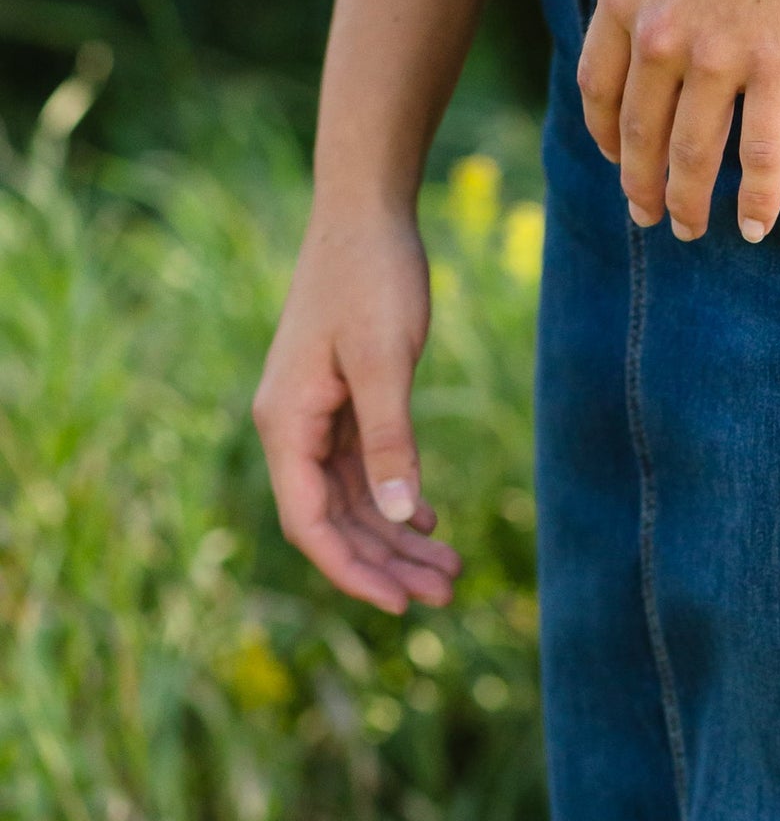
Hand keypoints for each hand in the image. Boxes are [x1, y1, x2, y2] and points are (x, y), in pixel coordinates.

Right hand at [253, 208, 462, 614]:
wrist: (366, 214)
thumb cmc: (373, 278)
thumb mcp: (386, 361)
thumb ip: (391, 440)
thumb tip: (398, 517)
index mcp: (287, 424)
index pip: (311, 523)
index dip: (353, 571)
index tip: (398, 606)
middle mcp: (292, 428)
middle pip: (335, 521)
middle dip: (386, 563)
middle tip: (447, 596)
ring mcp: (316, 416)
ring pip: (354, 500)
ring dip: (397, 538)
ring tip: (452, 572)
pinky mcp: (342, 402)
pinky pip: (363, 470)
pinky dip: (396, 499)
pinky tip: (430, 519)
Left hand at [576, 0, 779, 239]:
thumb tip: (651, 40)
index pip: (598, 92)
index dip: (607, 140)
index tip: (620, 165)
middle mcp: (660, 35)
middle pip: (640, 136)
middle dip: (642, 188)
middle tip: (651, 218)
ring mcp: (718, 55)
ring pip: (693, 156)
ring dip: (690, 204)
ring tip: (693, 230)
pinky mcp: (778, 66)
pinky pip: (761, 153)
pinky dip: (758, 198)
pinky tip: (757, 225)